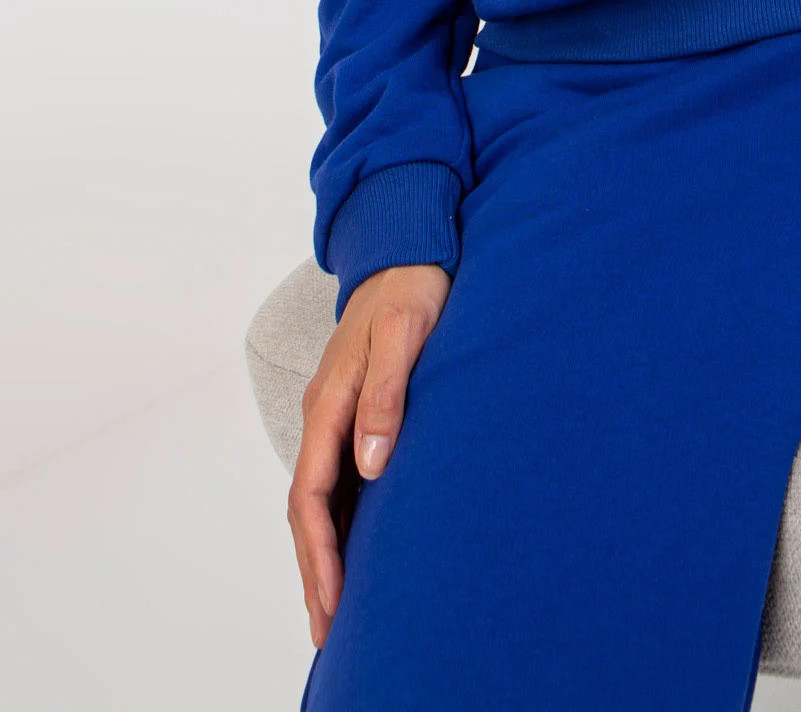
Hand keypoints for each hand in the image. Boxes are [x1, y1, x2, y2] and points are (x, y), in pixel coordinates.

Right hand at [286, 262, 451, 648]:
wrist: (409, 248)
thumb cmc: (412, 288)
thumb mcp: (405, 334)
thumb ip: (385, 395)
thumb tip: (368, 465)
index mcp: (329, 401)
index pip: (311, 493)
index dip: (319, 551)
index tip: (332, 600)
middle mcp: (325, 413)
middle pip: (307, 508)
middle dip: (315, 570)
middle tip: (327, 632)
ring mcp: (338, 414)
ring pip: (321, 498)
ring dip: (324, 552)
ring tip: (336, 610)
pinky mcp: (357, 411)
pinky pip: (338, 479)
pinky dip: (340, 521)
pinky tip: (355, 548)